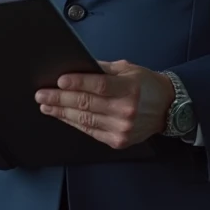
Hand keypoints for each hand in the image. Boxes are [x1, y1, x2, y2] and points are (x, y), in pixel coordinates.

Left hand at [34, 60, 173, 149]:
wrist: (168, 108)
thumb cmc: (147, 85)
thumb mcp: (127, 69)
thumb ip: (102, 69)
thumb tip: (77, 68)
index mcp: (129, 88)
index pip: (99, 86)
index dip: (77, 83)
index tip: (59, 80)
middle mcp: (126, 110)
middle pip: (87, 104)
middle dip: (60, 99)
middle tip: (42, 94)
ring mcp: (121, 128)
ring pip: (85, 120)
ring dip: (62, 112)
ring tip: (46, 105)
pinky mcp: (117, 140)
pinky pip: (90, 131)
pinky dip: (74, 123)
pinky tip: (62, 116)